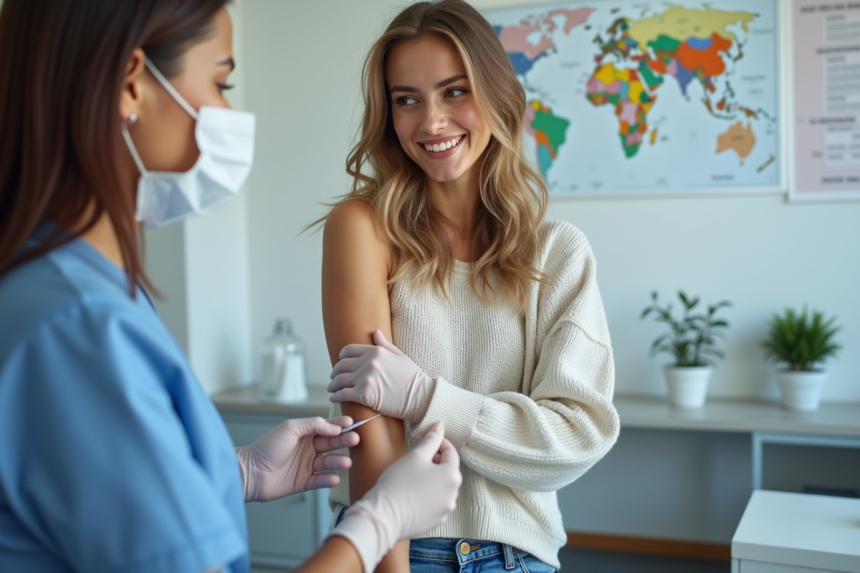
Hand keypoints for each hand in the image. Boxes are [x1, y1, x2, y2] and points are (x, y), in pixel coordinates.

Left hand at [236, 416, 358, 502]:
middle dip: (344, 441)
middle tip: (355, 439)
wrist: (250, 473)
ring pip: (329, 462)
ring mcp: (307, 465)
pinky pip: (321, 480)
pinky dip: (329, 479)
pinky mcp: (304, 482)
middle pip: (331, 444)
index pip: (326, 427)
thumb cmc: (267, 447)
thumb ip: (313, 424)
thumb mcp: (290, 428)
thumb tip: (334, 427)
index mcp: (304, 433)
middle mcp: (308, 448)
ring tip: (347, 462)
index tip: (352, 422)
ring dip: (339, 461)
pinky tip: (335, 478)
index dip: (339, 424)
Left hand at [328, 330, 434, 423]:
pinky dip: (336, 396)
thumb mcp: (400, 356)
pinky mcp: (363, 394)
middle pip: (341, 365)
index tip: (340, 362)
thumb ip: (385, 344)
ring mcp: (364, 378)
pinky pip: (342, 394)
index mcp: (376, 351)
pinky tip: (334, 398)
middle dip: (335, 372)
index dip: (342, 356)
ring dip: (333, 385)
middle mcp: (368, 362)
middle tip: (334, 378)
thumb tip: (375, 332)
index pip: (349, 350)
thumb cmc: (413, 377)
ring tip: (332, 389)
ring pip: (339, 380)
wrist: (420, 397)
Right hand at [328, 422, 461, 572]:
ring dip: (432, 480)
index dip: (438, 443)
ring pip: (442, 488)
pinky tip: (412, 495)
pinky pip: (435, 504)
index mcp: (452, 476)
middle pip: (448, 471)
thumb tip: (440, 426)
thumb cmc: (399, 482)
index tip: (425, 442)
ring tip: (413, 478)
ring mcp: (445, 510)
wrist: (384, 516)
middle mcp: (453, 495)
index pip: (451, 452)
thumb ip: (431, 440)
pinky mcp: (435, 522)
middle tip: (417, 460)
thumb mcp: (415, 456)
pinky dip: (427, 497)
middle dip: (436, 463)